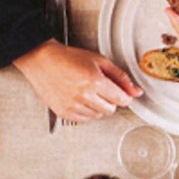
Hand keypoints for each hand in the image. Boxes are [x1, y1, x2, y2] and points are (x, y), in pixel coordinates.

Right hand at [14, 40, 141, 121]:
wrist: (42, 60)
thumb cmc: (68, 58)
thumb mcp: (99, 61)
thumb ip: (120, 77)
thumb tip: (136, 91)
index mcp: (94, 80)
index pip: (122, 99)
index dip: (123, 96)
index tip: (120, 93)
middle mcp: (83, 95)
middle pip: (111, 110)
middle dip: (110, 100)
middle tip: (100, 89)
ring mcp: (73, 106)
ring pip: (98, 116)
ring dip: (97, 106)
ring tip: (87, 91)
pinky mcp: (64, 113)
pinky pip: (85, 119)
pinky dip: (86, 111)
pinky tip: (79, 99)